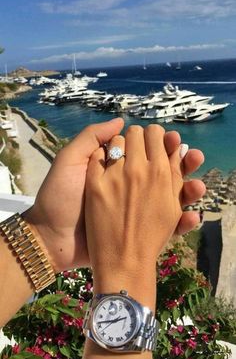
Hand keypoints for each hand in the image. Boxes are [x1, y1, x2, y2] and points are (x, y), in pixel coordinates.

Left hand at [24, 121, 203, 272]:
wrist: (53, 239)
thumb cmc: (60, 197)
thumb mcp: (70, 162)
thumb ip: (92, 139)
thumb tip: (121, 120)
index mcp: (117, 166)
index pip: (146, 149)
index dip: (161, 143)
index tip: (172, 140)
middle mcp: (130, 185)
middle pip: (163, 171)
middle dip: (181, 162)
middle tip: (193, 157)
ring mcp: (136, 209)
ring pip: (170, 197)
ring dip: (188, 190)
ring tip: (198, 187)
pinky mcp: (139, 231)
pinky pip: (165, 224)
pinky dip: (182, 221)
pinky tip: (192, 216)